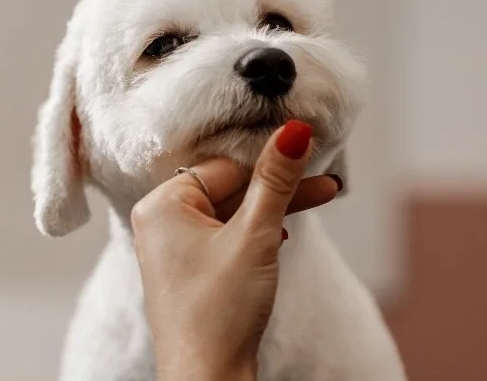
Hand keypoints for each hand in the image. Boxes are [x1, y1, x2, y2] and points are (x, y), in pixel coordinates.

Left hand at [131, 121, 342, 380]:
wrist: (207, 379)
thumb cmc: (220, 311)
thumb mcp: (254, 235)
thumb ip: (275, 180)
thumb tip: (293, 131)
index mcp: (162, 204)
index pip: (226, 167)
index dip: (270, 164)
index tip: (310, 152)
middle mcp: (160, 221)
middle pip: (230, 189)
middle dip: (280, 188)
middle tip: (327, 182)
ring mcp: (172, 247)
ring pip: (231, 213)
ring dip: (273, 210)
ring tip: (320, 198)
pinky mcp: (188, 270)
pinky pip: (225, 236)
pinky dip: (255, 234)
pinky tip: (280, 238)